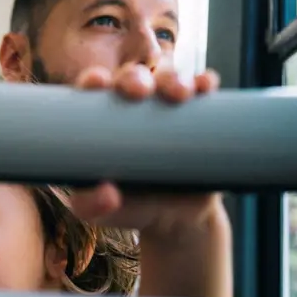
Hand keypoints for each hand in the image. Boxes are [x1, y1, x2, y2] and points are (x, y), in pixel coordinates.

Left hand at [68, 64, 224, 241]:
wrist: (175, 221)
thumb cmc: (127, 208)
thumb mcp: (99, 213)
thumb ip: (91, 207)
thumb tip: (107, 194)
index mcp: (103, 121)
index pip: (93, 91)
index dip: (93, 80)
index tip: (97, 82)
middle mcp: (135, 108)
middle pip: (132, 77)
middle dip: (134, 76)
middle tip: (138, 89)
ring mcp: (169, 109)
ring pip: (168, 78)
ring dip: (173, 77)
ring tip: (179, 93)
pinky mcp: (199, 116)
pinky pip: (202, 91)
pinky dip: (204, 83)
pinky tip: (205, 86)